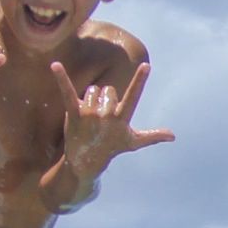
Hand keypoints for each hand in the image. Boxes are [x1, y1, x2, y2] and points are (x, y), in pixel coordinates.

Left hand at [52, 60, 174, 175]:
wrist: (85, 162)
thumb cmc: (112, 148)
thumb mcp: (133, 142)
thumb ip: (153, 136)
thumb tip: (173, 136)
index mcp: (121, 119)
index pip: (134, 96)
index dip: (140, 81)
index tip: (146, 65)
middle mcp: (106, 115)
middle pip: (108, 89)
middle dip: (105, 99)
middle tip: (101, 119)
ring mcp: (89, 114)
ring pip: (92, 91)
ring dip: (91, 100)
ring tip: (90, 118)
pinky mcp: (73, 114)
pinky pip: (67, 92)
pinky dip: (61, 78)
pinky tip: (55, 65)